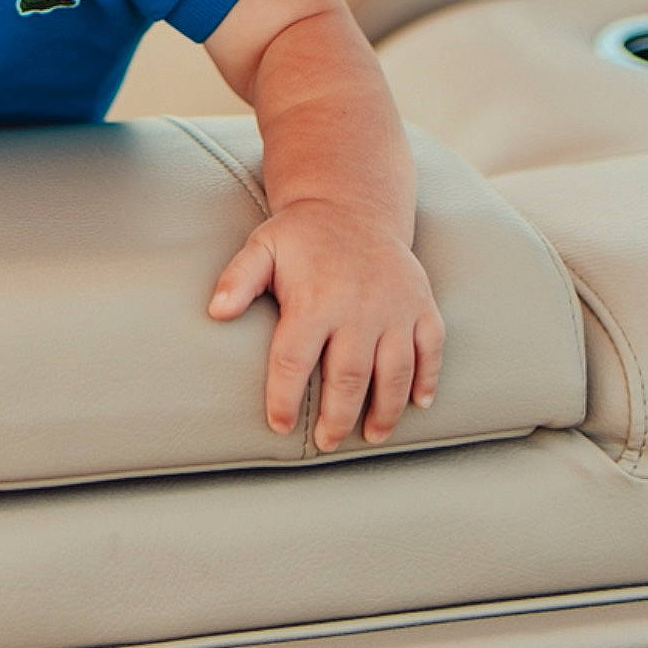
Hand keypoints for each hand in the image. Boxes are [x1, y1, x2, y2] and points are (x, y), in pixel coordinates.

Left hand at [207, 197, 443, 450]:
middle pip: (348, 378)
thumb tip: (215, 311)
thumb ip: (239, 279)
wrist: (353, 204)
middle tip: (327, 443)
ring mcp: (395, 308)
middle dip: (337, 418)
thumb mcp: (263, 247)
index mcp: (314, 299)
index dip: (285, 399)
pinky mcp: (422, 305)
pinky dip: (428, 380)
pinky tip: (418, 405)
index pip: (294, 361)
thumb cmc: (303, 236)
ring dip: (384, 411)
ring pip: (394, 373)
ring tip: (370, 436)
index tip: (279, 425)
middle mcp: (358, 307)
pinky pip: (431, 350)